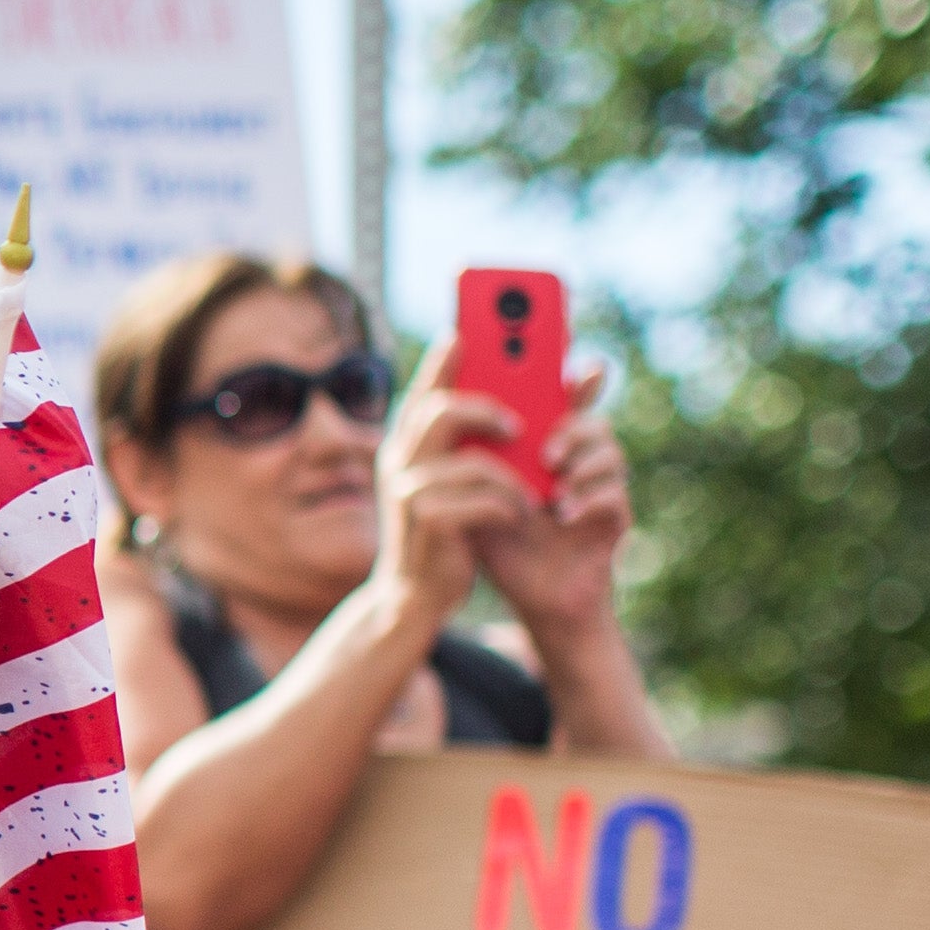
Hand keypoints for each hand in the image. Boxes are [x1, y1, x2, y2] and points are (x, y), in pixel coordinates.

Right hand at [373, 335, 533, 628]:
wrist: (414, 597)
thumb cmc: (445, 534)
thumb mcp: (452, 484)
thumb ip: (470, 445)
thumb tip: (514, 409)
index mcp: (407, 446)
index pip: (423, 391)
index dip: (442, 360)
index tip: (464, 332)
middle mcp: (399, 462)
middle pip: (440, 412)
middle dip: (487, 409)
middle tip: (519, 425)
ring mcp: (408, 493)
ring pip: (470, 461)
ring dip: (509, 477)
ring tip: (530, 493)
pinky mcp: (427, 523)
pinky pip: (482, 500)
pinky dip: (508, 507)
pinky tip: (517, 518)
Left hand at [477, 359, 635, 635]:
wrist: (527, 594)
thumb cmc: (499, 534)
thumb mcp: (478, 487)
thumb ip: (470, 446)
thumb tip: (445, 398)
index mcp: (548, 442)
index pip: (565, 396)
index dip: (573, 374)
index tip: (573, 358)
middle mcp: (580, 458)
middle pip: (590, 416)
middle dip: (573, 423)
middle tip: (547, 449)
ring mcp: (601, 486)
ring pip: (608, 451)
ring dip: (581, 463)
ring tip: (553, 483)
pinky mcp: (614, 519)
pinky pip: (614, 494)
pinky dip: (588, 499)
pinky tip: (564, 514)